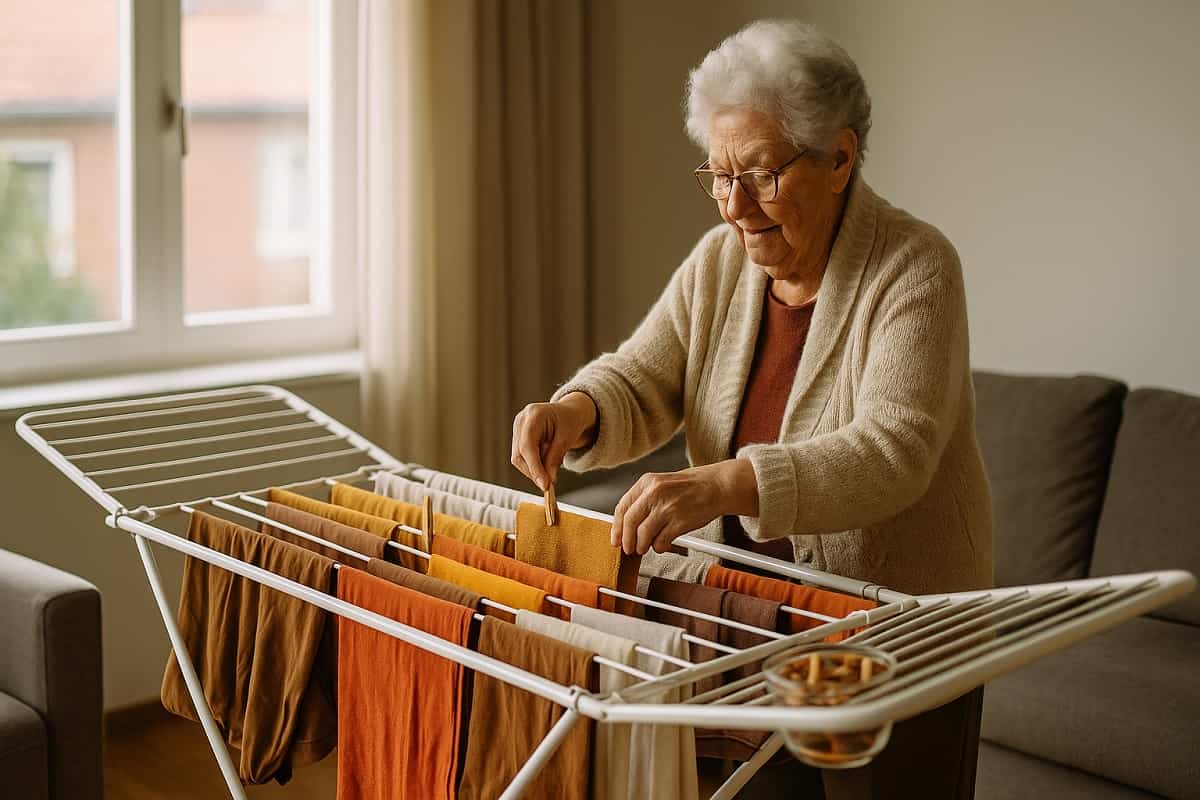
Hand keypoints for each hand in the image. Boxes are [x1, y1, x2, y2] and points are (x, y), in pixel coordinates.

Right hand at [511, 392, 597, 490]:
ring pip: (518, 458)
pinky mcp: (518, 437)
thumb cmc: (570, 421)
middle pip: (519, 454)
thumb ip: (555, 458)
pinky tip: (545, 461)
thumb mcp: (567, 438)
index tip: (544, 484)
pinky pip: (521, 457)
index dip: (534, 467)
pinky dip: (533, 464)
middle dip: (534, 471)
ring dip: (534, 469)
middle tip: (549, 484)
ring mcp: (517, 428)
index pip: (527, 445)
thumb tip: (547, 480)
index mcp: (534, 414)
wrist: (569, 413)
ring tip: (551, 466)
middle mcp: (521, 420)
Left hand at [611, 459, 758, 554]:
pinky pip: (660, 542)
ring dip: (641, 546)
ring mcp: (667, 508)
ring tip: (645, 547)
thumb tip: (628, 524)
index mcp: (647, 482)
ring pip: (643, 534)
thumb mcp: (662, 483)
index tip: (615, 538)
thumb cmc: (691, 486)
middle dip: (626, 540)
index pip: (622, 507)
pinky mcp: (679, 522)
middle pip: (630, 522)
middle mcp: (654, 493)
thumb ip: (644, 499)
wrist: (716, 486)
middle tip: (628, 548)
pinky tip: (662, 545)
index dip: (616, 527)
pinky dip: (658, 547)